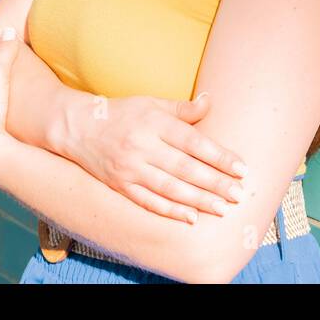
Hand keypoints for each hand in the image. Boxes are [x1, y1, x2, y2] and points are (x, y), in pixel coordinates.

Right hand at [62, 92, 250, 223]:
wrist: (78, 127)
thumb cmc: (122, 113)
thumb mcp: (152, 103)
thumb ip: (182, 109)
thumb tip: (210, 101)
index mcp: (154, 123)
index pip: (194, 142)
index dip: (219, 156)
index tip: (241, 168)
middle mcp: (143, 147)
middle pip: (185, 168)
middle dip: (215, 183)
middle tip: (239, 194)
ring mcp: (130, 168)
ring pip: (170, 188)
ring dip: (198, 200)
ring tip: (222, 208)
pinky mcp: (120, 185)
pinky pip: (148, 201)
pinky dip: (169, 211)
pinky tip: (190, 218)